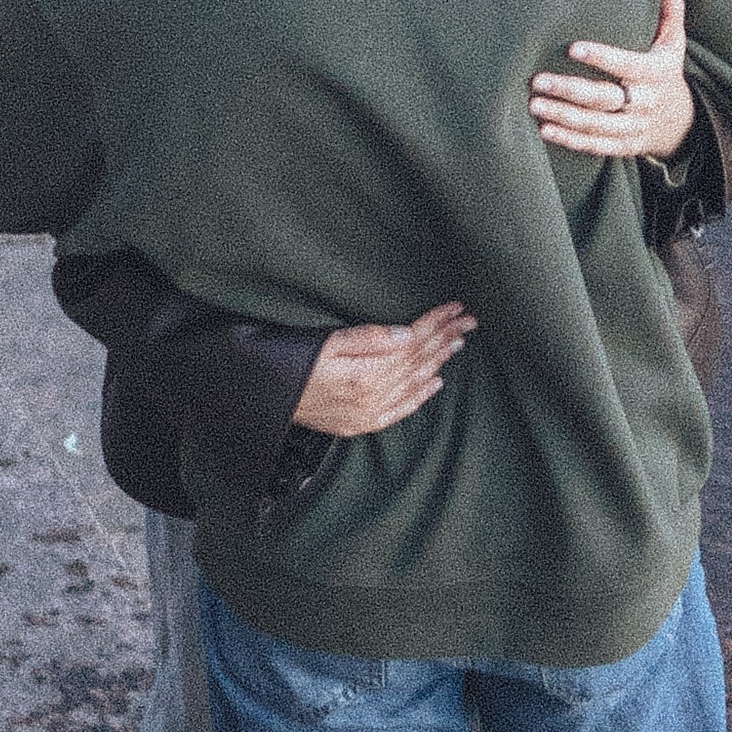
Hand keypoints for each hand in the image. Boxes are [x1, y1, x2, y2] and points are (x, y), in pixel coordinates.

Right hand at [292, 302, 474, 437]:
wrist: (261, 403)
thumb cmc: (287, 365)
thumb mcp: (324, 343)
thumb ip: (368, 338)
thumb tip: (407, 333)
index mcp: (366, 373)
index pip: (412, 342)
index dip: (436, 323)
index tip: (456, 308)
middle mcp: (372, 396)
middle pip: (418, 361)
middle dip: (446, 338)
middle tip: (469, 320)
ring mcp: (368, 412)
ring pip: (414, 382)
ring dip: (439, 361)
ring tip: (459, 342)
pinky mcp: (361, 424)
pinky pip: (400, 410)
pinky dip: (420, 396)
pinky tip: (436, 383)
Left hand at [530, 0, 697, 160]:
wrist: (681, 122)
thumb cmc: (666, 71)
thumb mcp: (674, 43)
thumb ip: (670, 12)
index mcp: (656, 73)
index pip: (627, 65)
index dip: (602, 58)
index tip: (572, 48)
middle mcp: (645, 102)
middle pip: (605, 98)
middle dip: (570, 90)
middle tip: (538, 80)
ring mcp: (635, 127)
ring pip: (597, 125)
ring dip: (564, 117)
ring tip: (534, 104)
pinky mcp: (625, 146)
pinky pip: (596, 145)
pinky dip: (571, 140)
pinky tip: (545, 130)